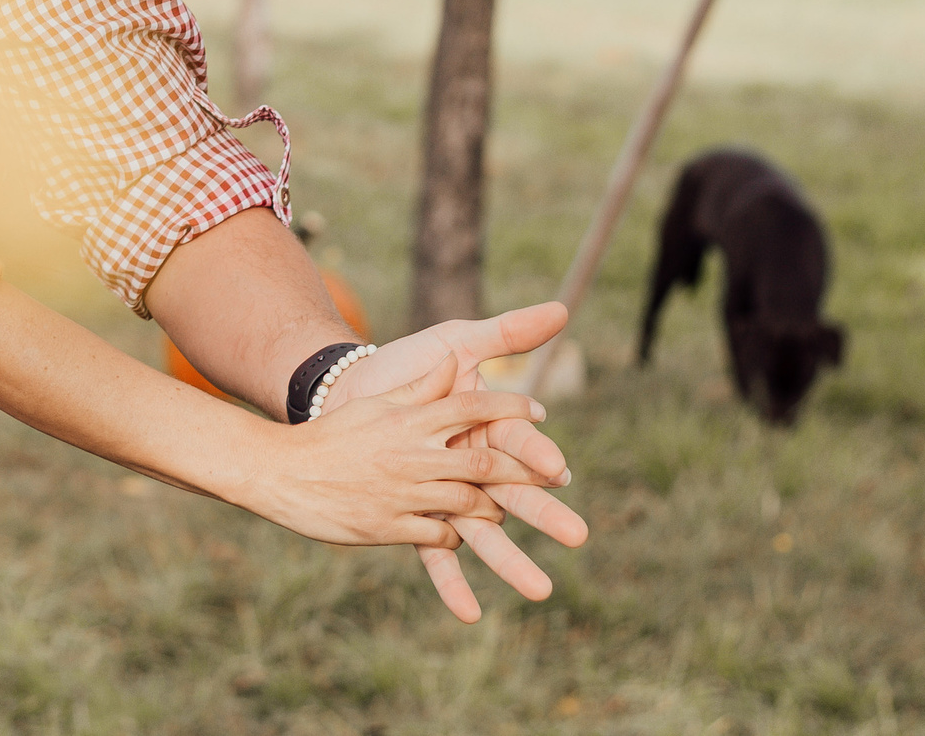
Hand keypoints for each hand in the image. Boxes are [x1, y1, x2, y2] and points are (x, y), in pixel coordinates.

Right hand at [243, 359, 551, 548]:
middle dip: (523, 471)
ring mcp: (400, 492)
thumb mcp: (377, 405)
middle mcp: (409, 453)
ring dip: (491, 510)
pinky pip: (439, 537)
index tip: (538, 413)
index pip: (469, 406)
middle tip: (554, 478)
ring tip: (499, 512)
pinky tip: (458, 535)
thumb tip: (455, 360)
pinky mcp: (387, 527)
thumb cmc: (333, 435)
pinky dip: (456, 537)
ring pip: (466, 503)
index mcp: (408, 419)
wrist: (280, 471)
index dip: (509, 409)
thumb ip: (420, 386)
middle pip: (482, 460)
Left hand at [319, 303, 589, 621]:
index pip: (518, 443)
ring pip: (484, 532)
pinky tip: (469, 612)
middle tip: (577, 535)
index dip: (536, 453)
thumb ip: (506, 332)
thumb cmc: (407, 366)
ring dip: (511, 561)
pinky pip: (435, 555)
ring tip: (541, 590)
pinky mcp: (418, 518)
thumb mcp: (454, 344)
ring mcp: (447, 496)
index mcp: (487, 430)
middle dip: (544, 514)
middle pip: (514, 494)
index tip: (555, 466)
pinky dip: (451, 582)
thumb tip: (561, 311)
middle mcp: (475, 468)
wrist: (347, 394)